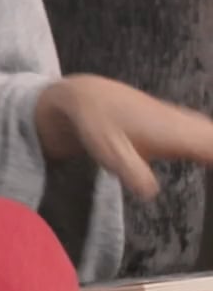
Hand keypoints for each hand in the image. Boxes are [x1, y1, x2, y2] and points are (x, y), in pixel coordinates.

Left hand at [35, 74, 212, 199]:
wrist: (90, 96)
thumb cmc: (98, 124)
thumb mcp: (109, 152)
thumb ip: (130, 171)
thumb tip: (149, 193)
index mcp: (182, 134)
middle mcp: (194, 127)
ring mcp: (192, 124)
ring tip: (211, 167)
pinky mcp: (187, 126)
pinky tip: (208, 156)